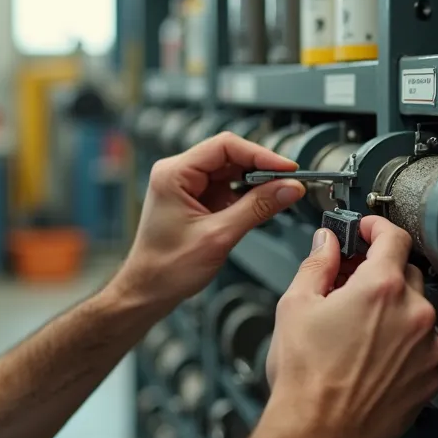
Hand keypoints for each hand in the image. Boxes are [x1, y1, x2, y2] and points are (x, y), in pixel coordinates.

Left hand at [111, 133, 306, 310]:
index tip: (287, 169)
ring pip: (230, 172)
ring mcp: (186, 186)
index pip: (225, 146)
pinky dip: (246, 196)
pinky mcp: (195, 200)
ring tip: (279, 195)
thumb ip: (257, 209)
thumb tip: (289, 188)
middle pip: (229, 156)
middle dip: (261, 169)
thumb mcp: (219, 237)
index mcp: (174, 174)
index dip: (260, 155)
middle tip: (289, 183)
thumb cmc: (167, 268)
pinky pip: (226, 188)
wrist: (148, 291)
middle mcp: (177, 174)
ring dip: (255, 183)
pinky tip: (262, 205)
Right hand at [251, 216, 437, 437]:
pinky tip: (371, 353)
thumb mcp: (296, 306)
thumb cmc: (306, 380)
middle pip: (406, 272)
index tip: (367, 230)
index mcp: (381, 289)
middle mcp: (414, 314)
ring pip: (416, 311)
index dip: (377, 227)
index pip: (394, 236)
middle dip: (379, 272)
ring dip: (392, 309)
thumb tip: (325, 244)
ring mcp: (426, 348)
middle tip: (350, 284)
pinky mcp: (430, 376)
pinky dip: (402, 342)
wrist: (320, 433)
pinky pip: (421, 345)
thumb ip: (317, 264)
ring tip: (357, 327)